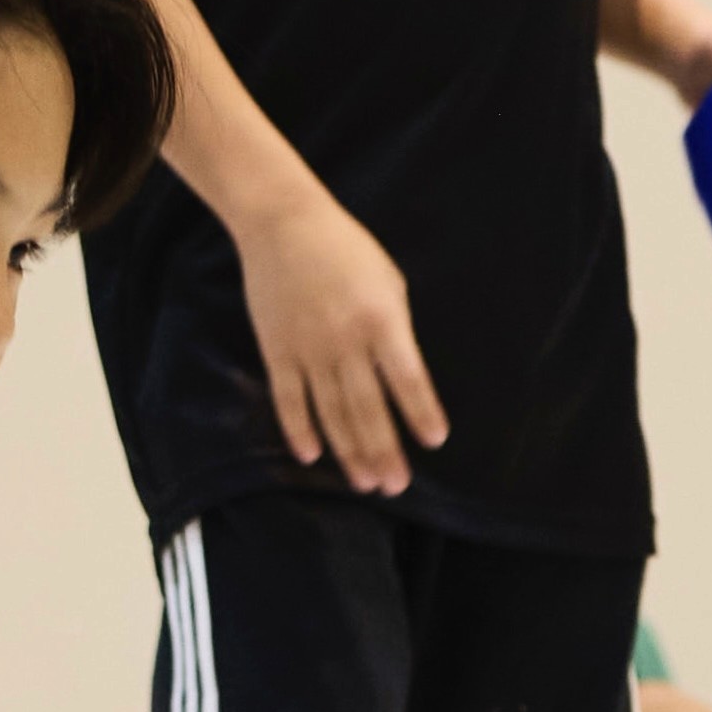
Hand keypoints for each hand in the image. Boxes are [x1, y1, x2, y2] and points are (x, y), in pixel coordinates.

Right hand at [233, 187, 446, 493]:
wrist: (284, 225)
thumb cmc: (346, 249)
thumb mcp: (388, 282)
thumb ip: (395, 330)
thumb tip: (400, 378)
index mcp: (382, 320)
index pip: (408, 379)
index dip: (421, 413)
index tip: (434, 443)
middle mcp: (346, 341)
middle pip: (368, 408)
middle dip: (384, 451)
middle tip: (395, 486)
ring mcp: (308, 349)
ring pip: (331, 413)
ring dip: (349, 451)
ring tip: (365, 483)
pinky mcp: (277, 351)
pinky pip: (289, 400)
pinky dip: (299, 430)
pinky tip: (312, 457)